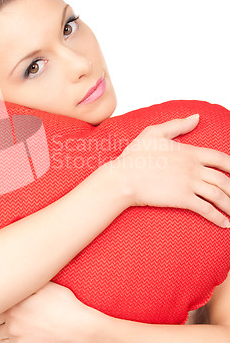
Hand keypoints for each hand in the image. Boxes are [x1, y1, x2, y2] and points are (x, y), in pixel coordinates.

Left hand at [0, 282, 85, 342]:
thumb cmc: (63, 303)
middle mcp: (12, 327)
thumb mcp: (45, 286)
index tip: (3, 311)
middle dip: (1, 326)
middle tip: (13, 321)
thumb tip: (17, 279)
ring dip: (9, 340)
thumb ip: (27, 284)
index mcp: (13, 309)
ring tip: (20, 333)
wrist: (78, 326)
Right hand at [111, 114, 229, 227]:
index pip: (221, 158)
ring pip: (219, 196)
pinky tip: (225, 225)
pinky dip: (218, 218)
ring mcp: (189, 184)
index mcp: (190, 152)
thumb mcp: (154, 132)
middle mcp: (193, 168)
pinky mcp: (182, 199)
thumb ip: (178, 125)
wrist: (124, 177)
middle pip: (224, 180)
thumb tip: (196, 117)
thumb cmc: (135, 156)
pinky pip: (206, 209)